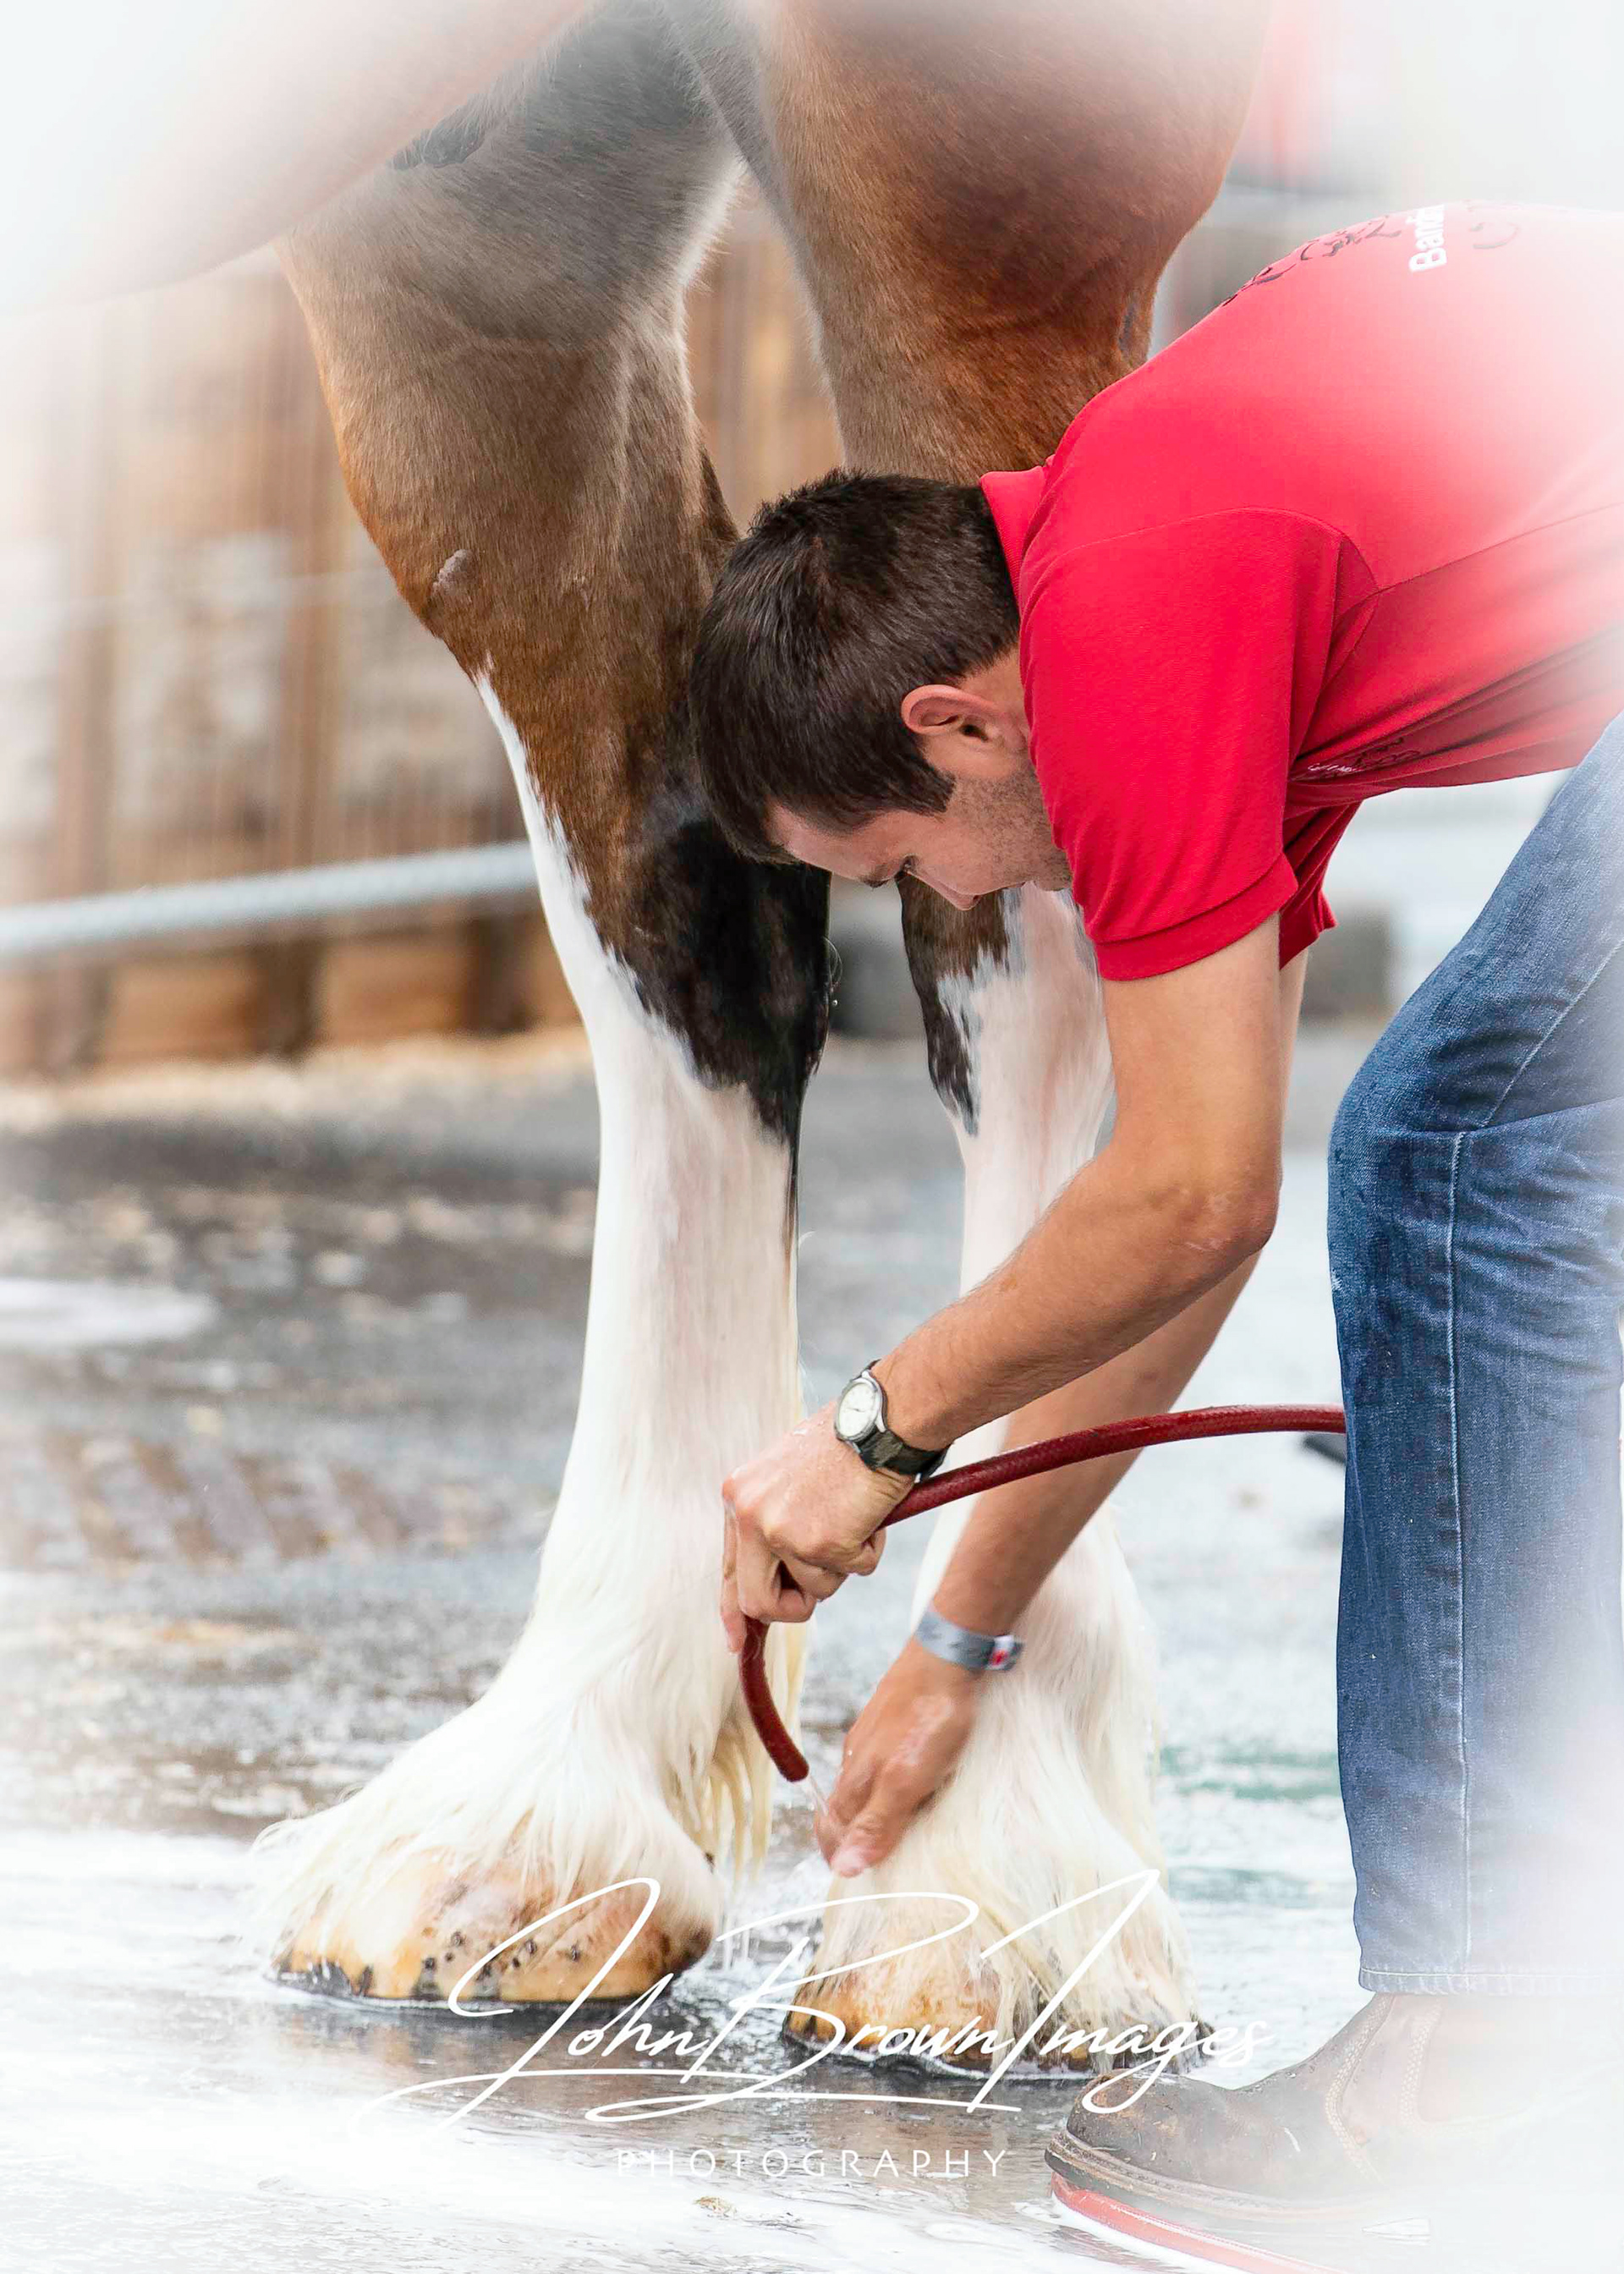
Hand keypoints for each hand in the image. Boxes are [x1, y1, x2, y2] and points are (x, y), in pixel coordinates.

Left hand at [719, 1399, 911, 1649]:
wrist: (879, 1420)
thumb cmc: (844, 1446)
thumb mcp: (789, 1485)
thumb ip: (774, 1529)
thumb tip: (777, 1587)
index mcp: (737, 1498)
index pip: (728, 1570)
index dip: (732, 1612)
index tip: (737, 1643)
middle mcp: (749, 1515)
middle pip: (757, 1601)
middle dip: (792, 1607)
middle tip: (817, 1590)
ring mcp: (781, 1530)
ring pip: (815, 1591)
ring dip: (842, 1566)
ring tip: (854, 1521)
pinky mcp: (819, 1541)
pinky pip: (853, 1572)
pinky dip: (870, 1551)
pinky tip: (870, 1515)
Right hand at [815, 1638, 981, 1876]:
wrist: (947, 1657)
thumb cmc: (931, 1721)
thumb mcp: (906, 1782)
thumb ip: (876, 1823)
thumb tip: (843, 1868)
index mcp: (856, 1779)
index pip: (830, 1827)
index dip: (837, 1854)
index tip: (852, 1878)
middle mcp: (856, 1759)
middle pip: (843, 1809)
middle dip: (852, 1837)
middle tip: (877, 1861)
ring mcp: (873, 1738)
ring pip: (862, 1785)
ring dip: (871, 1812)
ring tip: (897, 1830)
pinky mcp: (892, 1722)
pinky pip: (881, 1763)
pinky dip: (889, 1786)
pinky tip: (911, 1786)